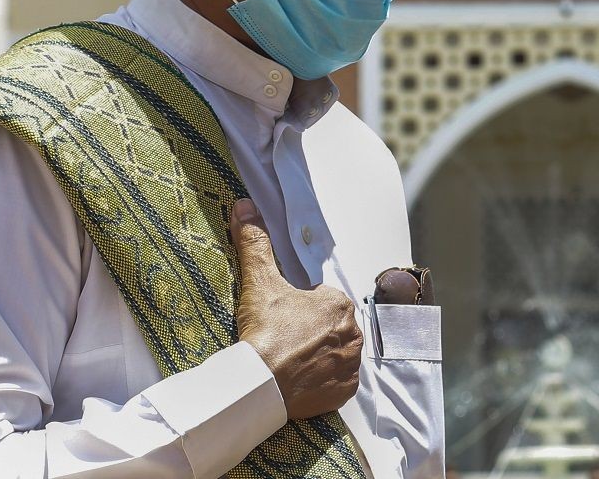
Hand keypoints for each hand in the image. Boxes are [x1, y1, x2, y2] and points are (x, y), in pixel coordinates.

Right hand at [231, 199, 362, 418]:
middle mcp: (353, 332)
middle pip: (331, 327)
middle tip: (285, 339)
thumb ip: (255, 243)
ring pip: (336, 353)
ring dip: (319, 355)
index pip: (322, 301)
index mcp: (339, 303)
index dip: (300, 308)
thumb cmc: (265, 331)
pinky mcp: (345, 391)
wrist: (262, 383)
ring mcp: (351, 363)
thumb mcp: (259, 282)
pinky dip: (323, 381)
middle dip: (311, 331)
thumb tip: (245, 207)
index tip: (283, 318)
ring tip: (291, 359)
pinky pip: (337, 382)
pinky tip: (302, 378)